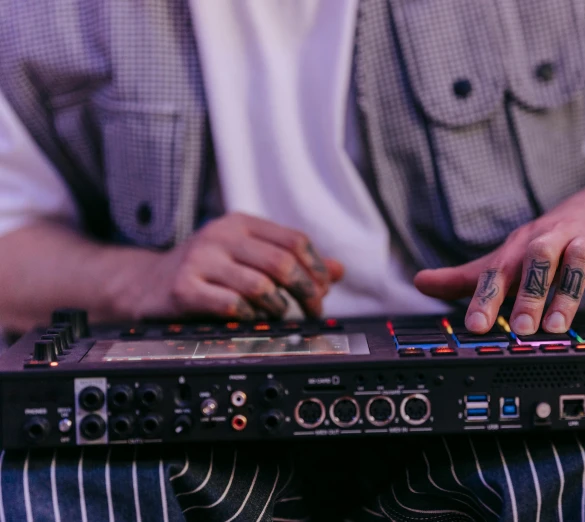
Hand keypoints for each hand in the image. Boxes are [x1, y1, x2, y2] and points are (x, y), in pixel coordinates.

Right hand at [117, 213, 343, 320]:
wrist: (147, 283)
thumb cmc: (205, 269)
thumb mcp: (247, 256)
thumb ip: (293, 261)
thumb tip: (339, 270)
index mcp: (241, 223)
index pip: (295, 240)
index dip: (317, 268)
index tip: (324, 290)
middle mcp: (221, 236)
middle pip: (283, 262)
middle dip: (306, 291)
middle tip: (312, 311)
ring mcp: (201, 261)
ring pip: (260, 285)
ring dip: (280, 307)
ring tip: (281, 316)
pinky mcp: (185, 288)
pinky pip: (232, 305)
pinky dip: (250, 317)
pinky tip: (251, 319)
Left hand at [414, 211, 584, 334]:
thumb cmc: (548, 243)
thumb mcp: (507, 257)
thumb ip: (467, 276)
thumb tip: (421, 283)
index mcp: (521, 246)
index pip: (499, 271)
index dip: (485, 297)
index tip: (475, 325)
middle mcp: (553, 240)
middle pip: (539, 260)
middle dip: (530, 294)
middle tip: (521, 329)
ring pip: (578, 263)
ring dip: (568, 294)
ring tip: (558, 327)